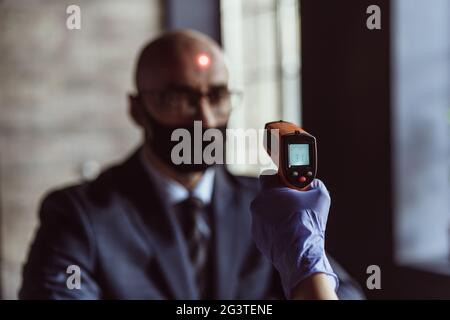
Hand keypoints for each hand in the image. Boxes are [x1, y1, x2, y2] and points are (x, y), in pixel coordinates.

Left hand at [250, 173, 337, 297]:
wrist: (300, 253)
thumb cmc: (307, 223)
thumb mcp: (319, 196)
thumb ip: (313, 184)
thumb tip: (312, 184)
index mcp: (269, 191)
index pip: (269, 175)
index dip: (281, 178)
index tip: (290, 183)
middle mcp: (258, 204)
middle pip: (268, 194)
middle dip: (280, 196)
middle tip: (295, 202)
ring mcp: (256, 221)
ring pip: (266, 211)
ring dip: (277, 213)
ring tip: (293, 221)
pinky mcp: (257, 236)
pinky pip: (265, 226)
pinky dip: (274, 227)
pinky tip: (288, 232)